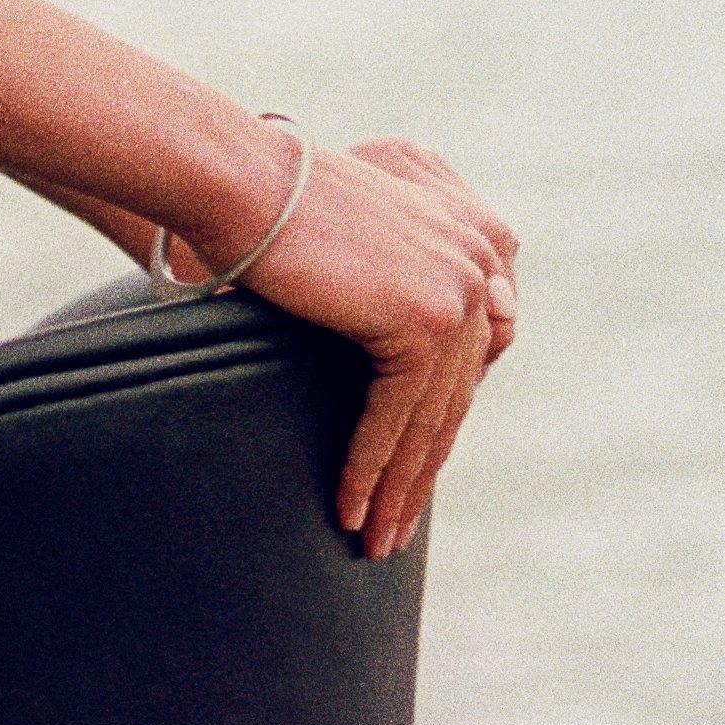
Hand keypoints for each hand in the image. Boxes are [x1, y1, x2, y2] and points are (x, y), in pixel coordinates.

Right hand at [234, 129, 519, 557]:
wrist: (239, 183)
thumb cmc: (272, 213)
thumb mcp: (358, 251)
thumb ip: (392, 291)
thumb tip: (401, 372)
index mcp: (480, 237)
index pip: (464, 360)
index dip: (433, 431)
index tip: (407, 484)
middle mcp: (485, 261)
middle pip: (452, 396)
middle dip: (419, 473)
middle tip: (392, 533)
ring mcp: (462, 289)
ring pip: (430, 415)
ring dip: (397, 488)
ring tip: (373, 541)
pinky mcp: (426, 317)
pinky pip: (398, 414)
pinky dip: (370, 466)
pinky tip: (351, 508)